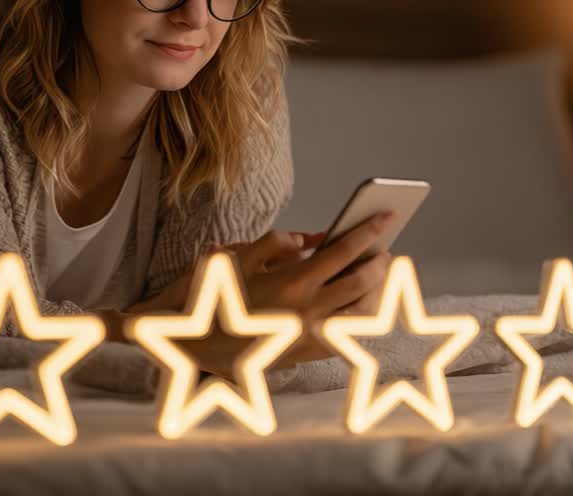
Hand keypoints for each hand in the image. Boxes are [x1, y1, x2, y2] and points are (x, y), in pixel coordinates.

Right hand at [152, 214, 395, 378]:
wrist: (185, 344)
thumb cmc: (207, 296)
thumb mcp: (236, 255)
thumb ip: (276, 242)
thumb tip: (307, 240)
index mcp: (290, 283)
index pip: (344, 251)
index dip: (369, 230)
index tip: (386, 216)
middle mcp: (305, 313)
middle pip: (361, 282)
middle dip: (379, 262)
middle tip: (385, 250)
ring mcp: (306, 338)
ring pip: (360, 314)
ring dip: (375, 292)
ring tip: (376, 277)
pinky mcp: (302, 356)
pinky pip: (343, 336)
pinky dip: (357, 319)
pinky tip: (357, 306)